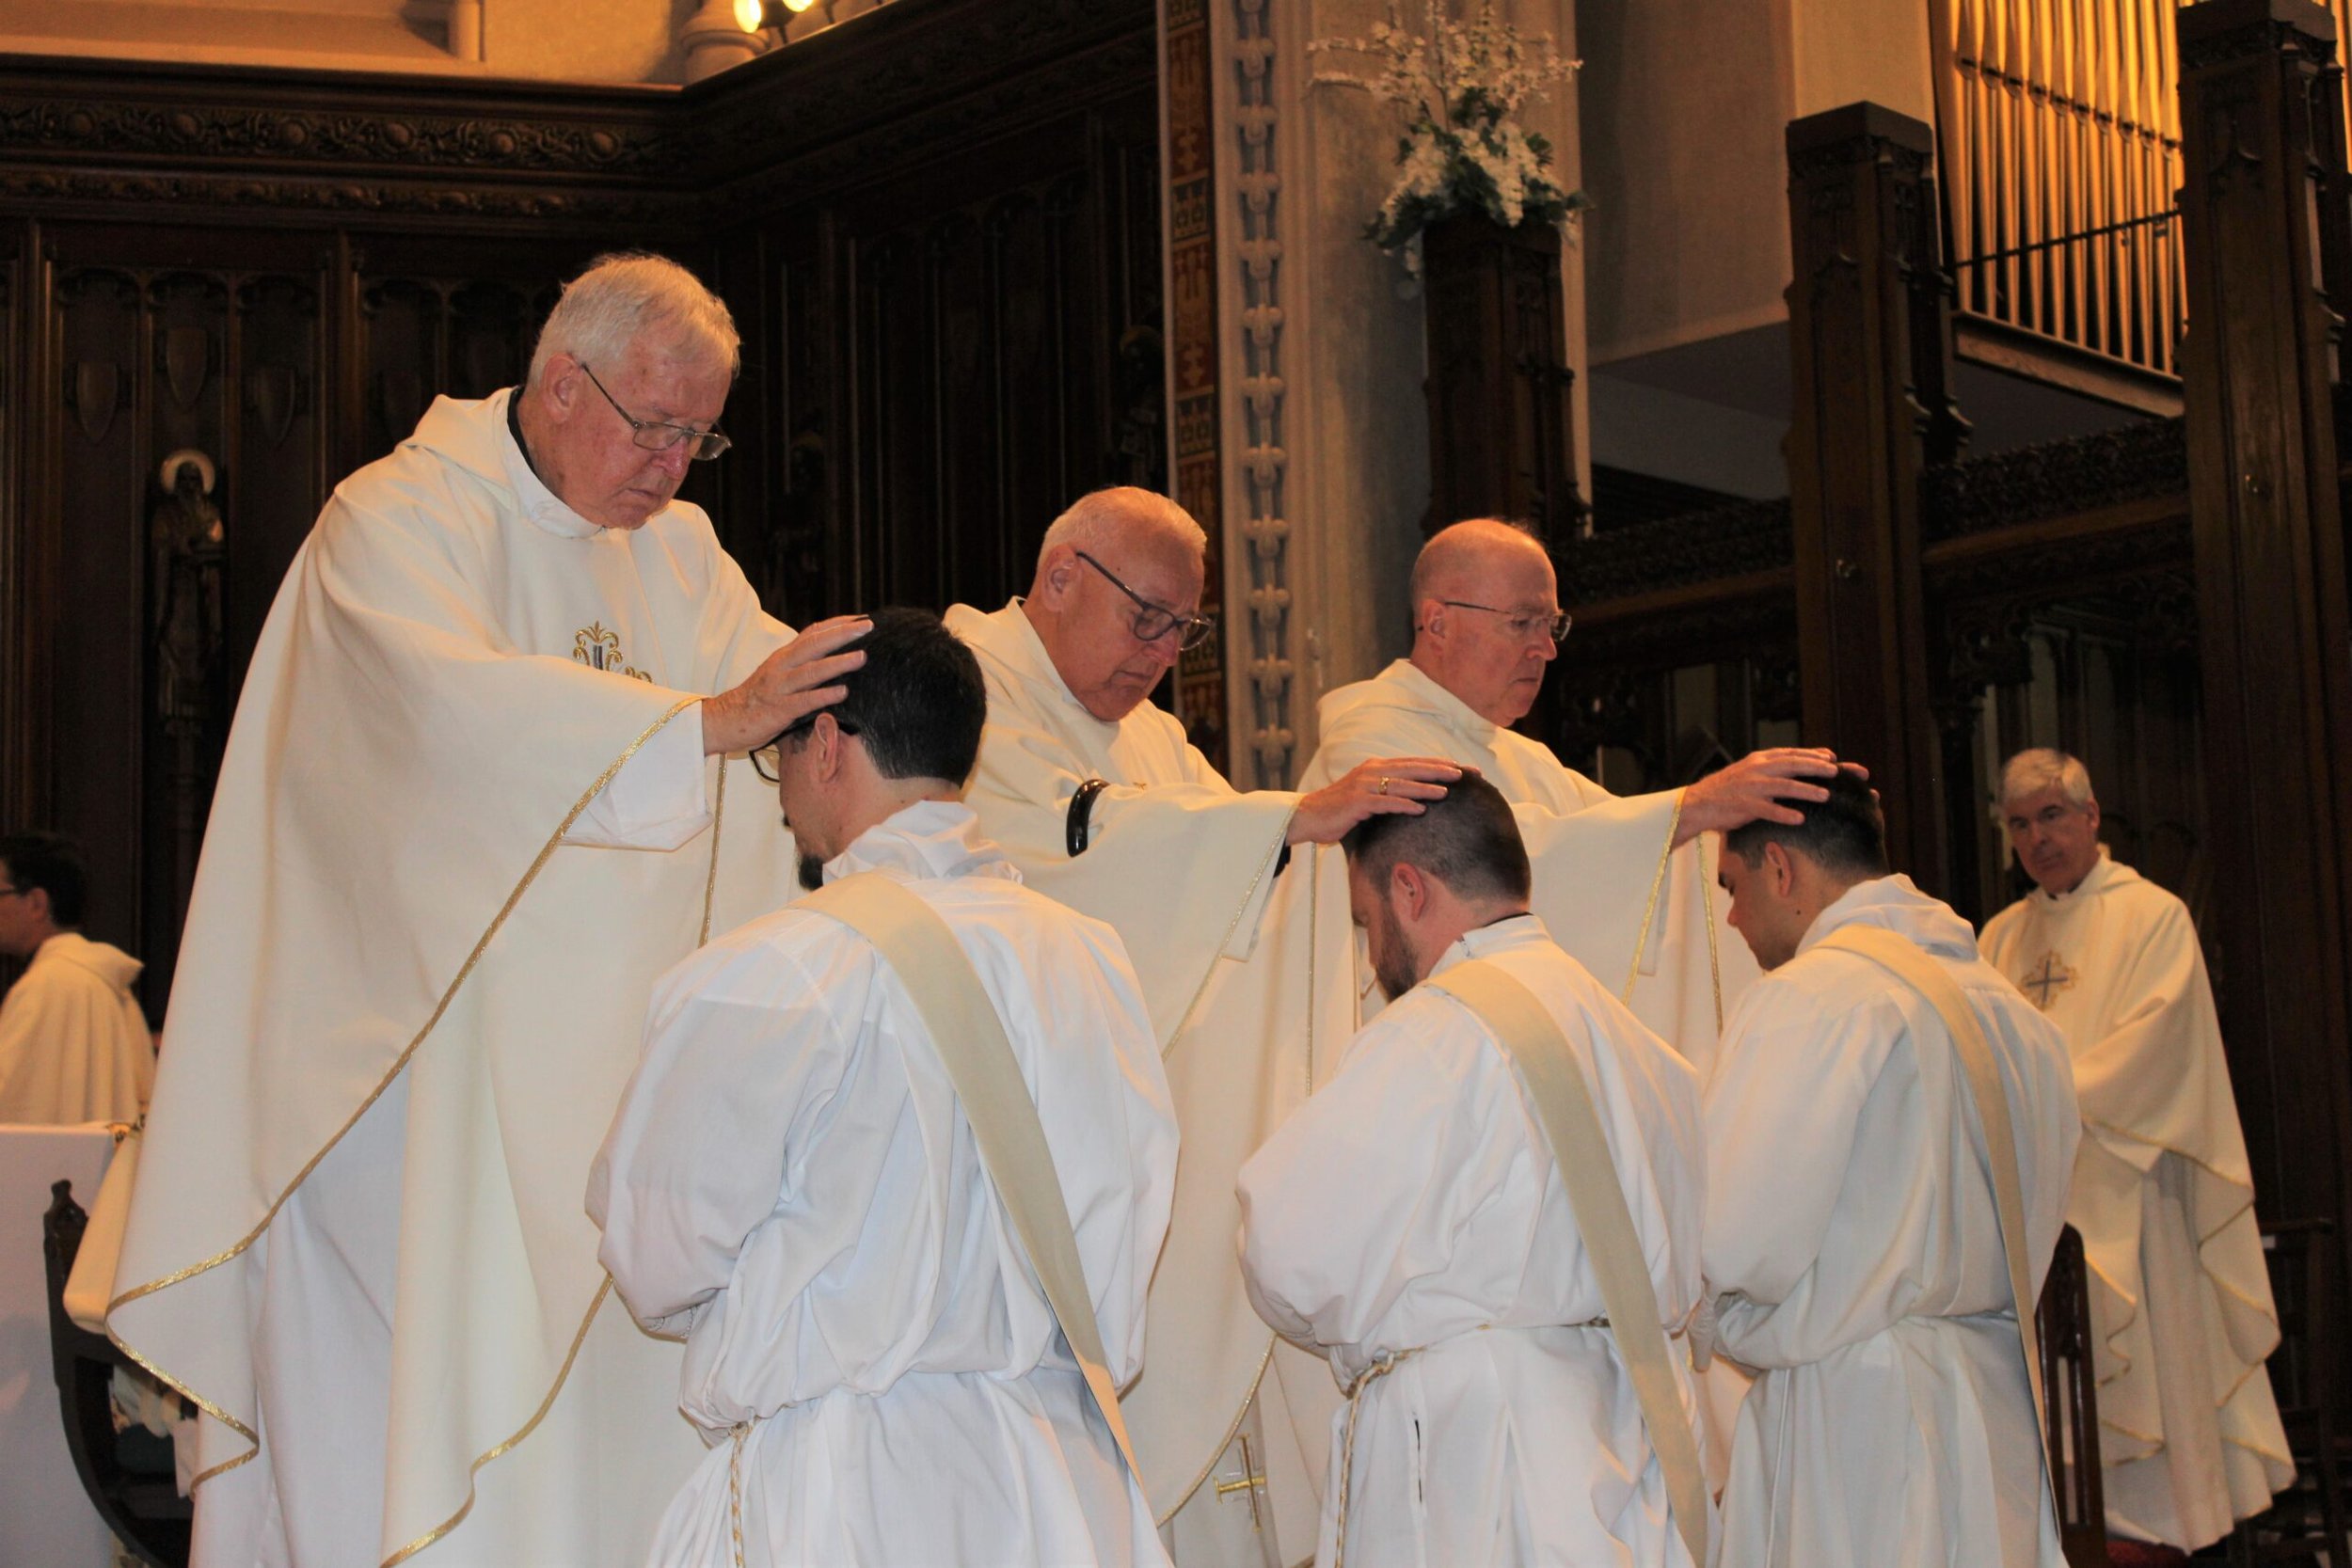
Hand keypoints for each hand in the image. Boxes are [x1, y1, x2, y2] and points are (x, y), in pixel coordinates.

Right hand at [700, 615, 871, 755]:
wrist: (725, 720)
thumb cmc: (759, 698)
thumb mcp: (781, 674)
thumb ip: (804, 665)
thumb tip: (835, 657)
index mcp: (784, 656)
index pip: (813, 632)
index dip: (838, 624)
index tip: (862, 619)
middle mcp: (781, 666)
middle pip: (814, 644)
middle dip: (842, 635)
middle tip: (868, 628)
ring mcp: (779, 687)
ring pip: (811, 671)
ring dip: (837, 663)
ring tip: (861, 657)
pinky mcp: (778, 709)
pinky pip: (803, 701)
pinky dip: (823, 695)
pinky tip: (842, 692)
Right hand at [1286, 759, 1461, 845]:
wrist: (1307, 815)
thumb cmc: (1340, 809)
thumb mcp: (1368, 795)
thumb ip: (1389, 791)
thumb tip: (1418, 798)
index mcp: (1377, 767)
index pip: (1415, 763)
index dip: (1441, 765)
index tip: (1466, 770)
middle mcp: (1372, 771)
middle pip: (1413, 768)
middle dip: (1440, 770)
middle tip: (1466, 774)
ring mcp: (1364, 785)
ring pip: (1401, 784)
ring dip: (1425, 787)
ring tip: (1447, 792)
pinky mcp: (1356, 802)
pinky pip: (1385, 803)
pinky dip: (1403, 805)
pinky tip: (1420, 810)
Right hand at [1675, 748, 1866, 844]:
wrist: (1697, 803)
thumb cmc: (1729, 789)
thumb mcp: (1751, 771)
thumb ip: (1774, 767)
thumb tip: (1803, 764)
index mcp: (1759, 759)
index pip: (1790, 753)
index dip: (1812, 754)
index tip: (1832, 757)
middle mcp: (1756, 769)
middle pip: (1791, 765)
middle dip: (1815, 767)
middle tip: (1836, 772)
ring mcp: (1750, 787)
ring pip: (1783, 786)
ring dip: (1806, 790)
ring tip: (1825, 796)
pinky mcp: (1742, 805)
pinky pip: (1766, 810)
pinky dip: (1783, 814)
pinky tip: (1798, 819)